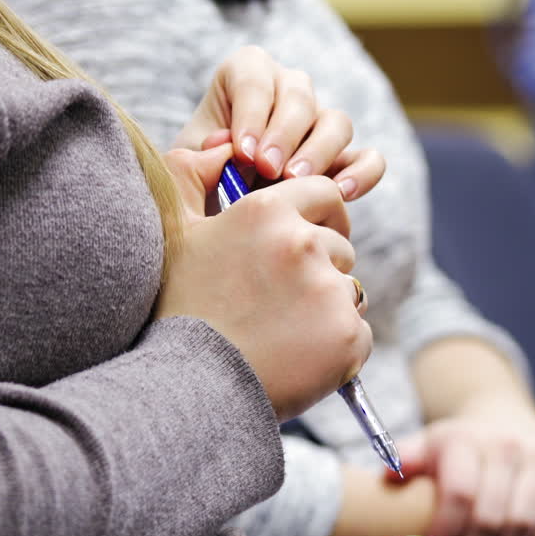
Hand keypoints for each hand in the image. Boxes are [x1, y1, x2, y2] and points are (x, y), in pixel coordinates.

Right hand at [154, 144, 371, 418]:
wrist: (191, 388)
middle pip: (341, 246)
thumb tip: (226, 146)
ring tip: (284, 334)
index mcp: (267, 211)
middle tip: (279, 303)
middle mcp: (304, 243)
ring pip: (350, 291)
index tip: (302, 243)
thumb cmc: (180, 309)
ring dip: (328, 309)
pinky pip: (358, 334)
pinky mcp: (348, 335)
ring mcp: (330, 290)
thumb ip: (192, 174)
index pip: (324, 193)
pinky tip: (299, 359)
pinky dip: (337, 349)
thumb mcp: (175, 232)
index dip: (317, 217)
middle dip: (321, 270)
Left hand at [174, 45, 385, 199]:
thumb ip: (199, 152)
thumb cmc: (198, 180)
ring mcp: (322, 125)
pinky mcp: (346, 159)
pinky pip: (369, 158)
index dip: (251, 114)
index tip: (242, 153)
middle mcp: (289, 91)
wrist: (217, 211)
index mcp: (246, 74)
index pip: (256, 78)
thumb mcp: (186, 162)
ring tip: (298, 183)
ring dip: (319, 152)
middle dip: (284, 134)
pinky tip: (341, 195)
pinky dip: (361, 174)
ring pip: (337, 123)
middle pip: (300, 97)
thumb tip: (223, 146)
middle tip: (267, 169)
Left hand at [396, 413, 534, 535]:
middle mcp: (506, 443)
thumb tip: (389, 476)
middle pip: (492, 517)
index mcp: (466, 438)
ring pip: (524, 522)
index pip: (460, 495)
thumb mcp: (426, 446)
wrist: (504, 422)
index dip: (447, 531)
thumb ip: (404, 460)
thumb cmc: (458, 448)